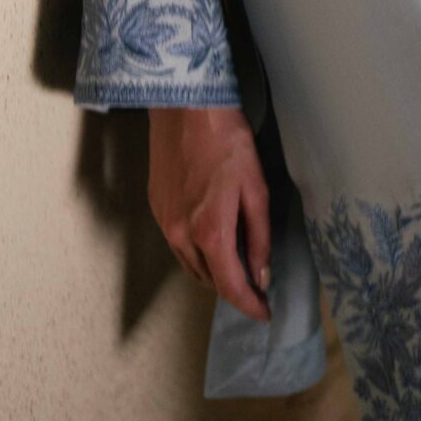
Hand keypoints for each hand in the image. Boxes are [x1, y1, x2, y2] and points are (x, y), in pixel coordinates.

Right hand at [147, 102, 271, 322]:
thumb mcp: (255, 187)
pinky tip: (213, 239)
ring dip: (214, 272)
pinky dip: (197, 253)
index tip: (264, 313)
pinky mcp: (157, 209)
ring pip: (191, 266)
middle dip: (233, 288)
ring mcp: (165, 224)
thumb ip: (259, 235)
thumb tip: (261, 273)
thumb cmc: (226, 141)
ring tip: (238, 264)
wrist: (184, 108)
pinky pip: (178, 246)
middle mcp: (182, 236)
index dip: (249, 304)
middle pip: (209, 280)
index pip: (230, 285)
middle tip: (257, 284)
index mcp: (211, 232)